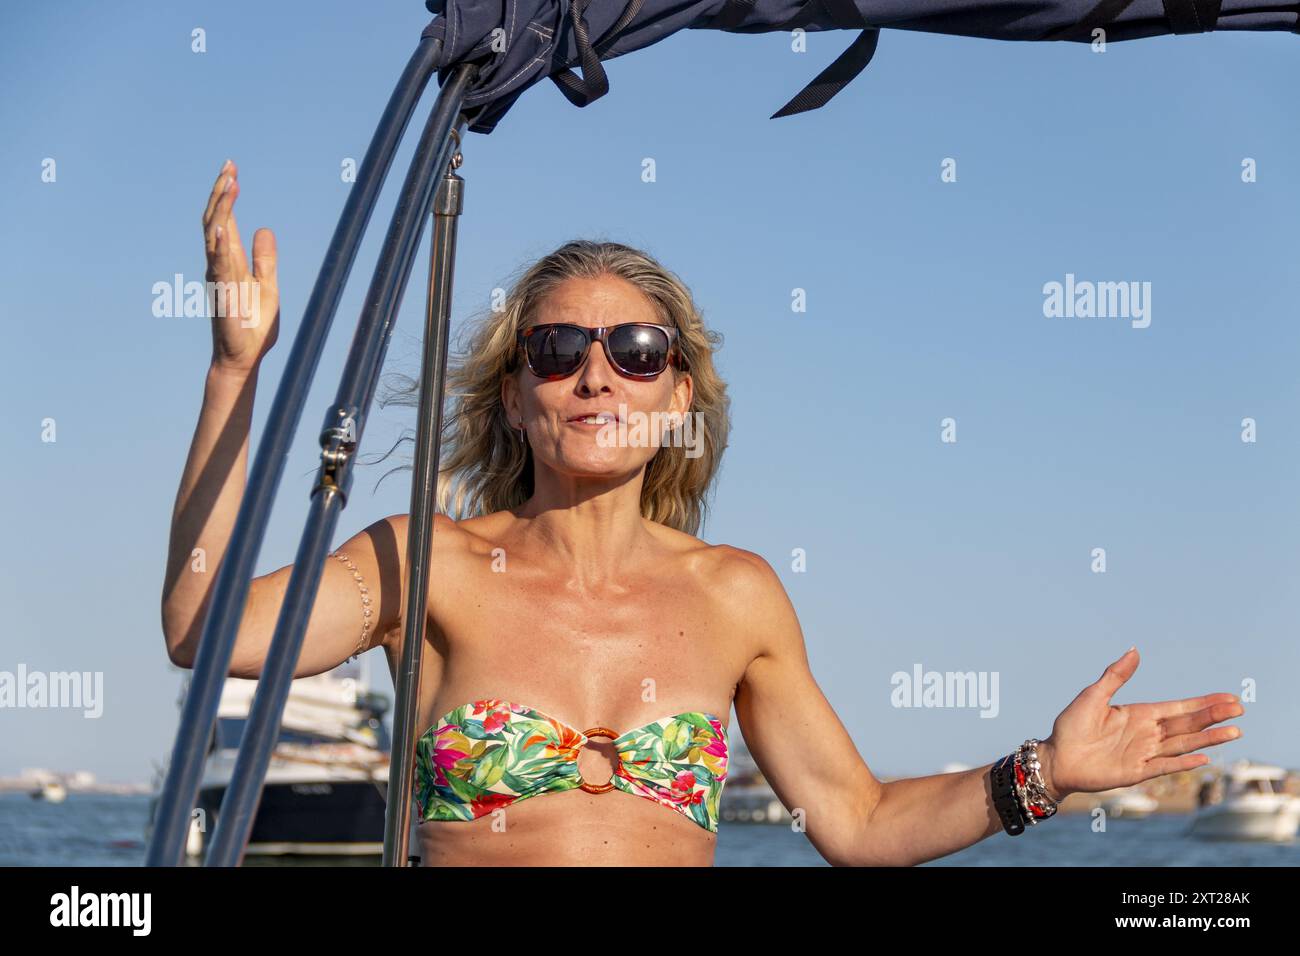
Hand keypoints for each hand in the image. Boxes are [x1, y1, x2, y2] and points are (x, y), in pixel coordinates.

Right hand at [202, 159, 279, 373]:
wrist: (244, 358)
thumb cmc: (252, 326)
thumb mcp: (267, 287)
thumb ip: (264, 260)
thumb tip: (264, 228)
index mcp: (230, 262)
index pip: (224, 221)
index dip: (226, 195)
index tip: (232, 169)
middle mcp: (218, 266)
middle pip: (214, 221)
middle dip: (221, 193)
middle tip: (229, 166)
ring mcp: (218, 278)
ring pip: (214, 237)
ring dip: (221, 210)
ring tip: (229, 184)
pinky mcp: (223, 294)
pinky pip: (219, 267)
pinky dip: (218, 246)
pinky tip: (222, 227)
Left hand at [1037, 647, 1242, 800]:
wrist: (1056, 757)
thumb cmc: (1071, 726)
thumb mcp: (1093, 695)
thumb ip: (1116, 675)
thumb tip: (1134, 649)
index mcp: (1139, 714)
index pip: (1178, 708)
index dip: (1202, 703)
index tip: (1227, 697)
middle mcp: (1147, 734)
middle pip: (1187, 724)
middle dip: (1213, 717)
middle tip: (1239, 709)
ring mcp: (1144, 754)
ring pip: (1183, 744)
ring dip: (1207, 739)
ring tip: (1234, 732)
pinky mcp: (1136, 772)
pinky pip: (1164, 766)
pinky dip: (1183, 762)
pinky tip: (1204, 758)